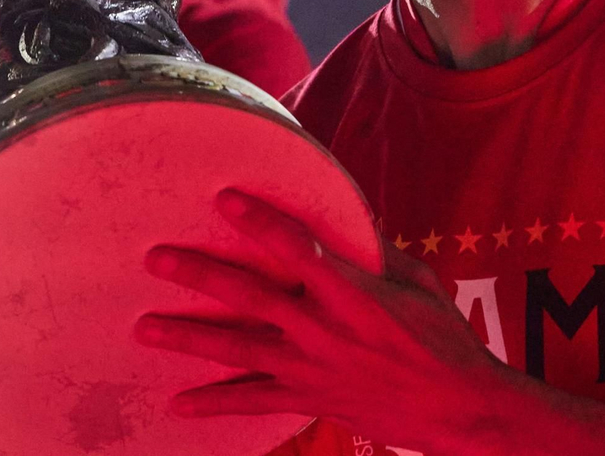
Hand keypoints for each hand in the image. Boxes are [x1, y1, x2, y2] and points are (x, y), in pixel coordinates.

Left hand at [135, 190, 510, 451]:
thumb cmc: (444, 337)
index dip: (259, 221)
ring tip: (143, 328)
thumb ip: (377, 251)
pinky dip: (215, 402)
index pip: (298, 248)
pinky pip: (254, 401)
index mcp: (354, 292)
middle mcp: (325, 330)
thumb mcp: (419, 282)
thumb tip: (348, 216)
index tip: (223, 197)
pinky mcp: (311, 399)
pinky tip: (178, 403)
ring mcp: (313, 369)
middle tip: (156, 259)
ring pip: (239, 350)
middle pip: (251, 297)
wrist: (461, 408)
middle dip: (200, 275)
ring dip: (188, 338)